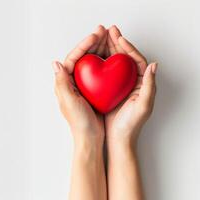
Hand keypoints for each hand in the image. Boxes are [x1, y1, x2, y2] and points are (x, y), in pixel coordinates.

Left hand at [53, 26, 107, 147]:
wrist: (90, 139)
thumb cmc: (79, 123)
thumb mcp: (69, 102)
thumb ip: (61, 83)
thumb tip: (56, 63)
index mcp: (64, 83)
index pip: (73, 58)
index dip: (83, 45)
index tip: (95, 36)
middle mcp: (72, 82)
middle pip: (82, 57)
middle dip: (92, 42)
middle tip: (103, 30)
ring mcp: (83, 85)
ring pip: (91, 61)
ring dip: (99, 49)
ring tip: (109, 37)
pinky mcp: (93, 89)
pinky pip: (100, 70)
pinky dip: (105, 61)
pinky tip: (113, 56)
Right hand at [104, 25, 156, 145]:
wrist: (118, 140)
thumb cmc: (131, 125)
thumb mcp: (143, 106)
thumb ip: (149, 85)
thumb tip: (154, 65)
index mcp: (141, 83)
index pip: (136, 59)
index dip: (128, 46)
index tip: (118, 37)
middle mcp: (130, 81)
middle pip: (123, 57)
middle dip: (115, 42)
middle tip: (107, 30)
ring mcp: (117, 84)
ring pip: (112, 62)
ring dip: (106, 49)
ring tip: (99, 37)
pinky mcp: (106, 89)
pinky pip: (102, 71)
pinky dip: (98, 62)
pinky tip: (91, 57)